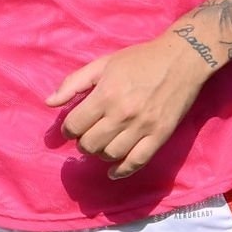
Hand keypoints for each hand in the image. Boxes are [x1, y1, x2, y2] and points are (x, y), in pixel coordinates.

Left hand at [46, 33, 211, 179]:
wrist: (182, 59)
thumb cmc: (140, 59)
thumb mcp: (103, 64)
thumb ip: (74, 83)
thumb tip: (49, 103)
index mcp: (106, 95)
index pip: (75, 126)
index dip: (68, 130)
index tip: (73, 127)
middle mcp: (122, 114)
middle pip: (90, 144)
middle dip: (83, 143)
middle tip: (87, 135)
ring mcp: (142, 127)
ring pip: (110, 155)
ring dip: (100, 154)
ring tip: (102, 144)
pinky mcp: (159, 135)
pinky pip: (136, 162)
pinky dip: (121, 171)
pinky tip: (112, 172)